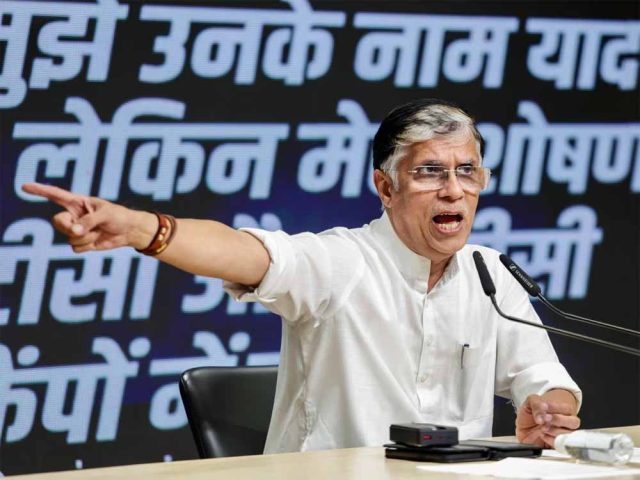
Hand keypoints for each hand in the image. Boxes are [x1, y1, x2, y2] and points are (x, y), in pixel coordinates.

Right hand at [21, 183, 153, 251]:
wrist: (130, 231)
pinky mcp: (82, 242)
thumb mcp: (105, 214)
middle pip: (58, 222)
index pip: (56, 195)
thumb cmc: (119, 216)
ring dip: (85, 237)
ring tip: (98, 232)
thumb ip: (88, 221)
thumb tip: (75, 232)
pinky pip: (76, 247)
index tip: (24, 186)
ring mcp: (77, 230)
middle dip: (68, 227)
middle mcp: (74, 215)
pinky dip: (87, 245)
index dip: (40, 191)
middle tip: (82, 229)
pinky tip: (97, 240)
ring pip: (69, 237)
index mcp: (78, 202)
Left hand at [516, 393, 579, 447]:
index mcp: (562, 410)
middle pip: (574, 422)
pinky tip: (543, 435)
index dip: (556, 408)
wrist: (524, 427)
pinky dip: (551, 441)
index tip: (544, 407)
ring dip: (554, 431)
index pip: (568, 408)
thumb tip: (543, 410)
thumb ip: (536, 404)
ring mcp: (563, 435)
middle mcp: (566, 423)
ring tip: (542, 427)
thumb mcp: (530, 402)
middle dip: (558, 420)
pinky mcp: (557, 446)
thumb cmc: (531, 414)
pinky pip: (561, 446)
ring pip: (569, 435)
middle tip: (545, 419)